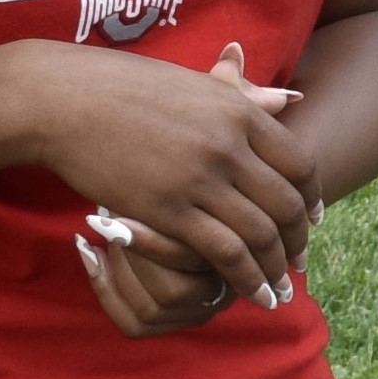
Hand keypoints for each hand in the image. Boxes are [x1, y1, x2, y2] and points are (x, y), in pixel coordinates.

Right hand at [0, 40, 313, 316]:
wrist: (65, 100)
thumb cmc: (125, 88)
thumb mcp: (193, 84)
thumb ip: (242, 95)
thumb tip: (289, 98)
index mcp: (238, 110)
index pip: (298, 163)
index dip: (310, 198)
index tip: (312, 220)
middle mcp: (229, 144)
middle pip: (286, 205)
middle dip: (297, 242)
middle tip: (298, 264)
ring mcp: (200, 178)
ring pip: (260, 235)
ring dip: (275, 270)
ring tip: (278, 292)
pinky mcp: (169, 210)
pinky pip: (225, 253)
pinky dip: (246, 279)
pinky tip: (250, 295)